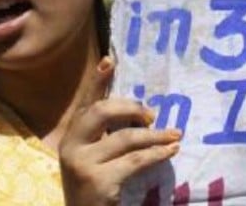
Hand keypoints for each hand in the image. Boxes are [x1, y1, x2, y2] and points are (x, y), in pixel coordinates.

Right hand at [59, 57, 180, 205]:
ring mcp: (82, 163)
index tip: (110, 60)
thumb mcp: (96, 155)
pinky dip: (157, 153)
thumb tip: (141, 110)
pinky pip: (136, 160)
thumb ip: (107, 132)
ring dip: (155, 135)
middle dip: (132, 108)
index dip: (98, 81)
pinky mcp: (98, 181)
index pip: (86, 102)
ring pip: (125, 137)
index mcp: (71, 136)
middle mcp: (70, 146)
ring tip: (175, 135)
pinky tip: (171, 150)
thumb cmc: (95, 186)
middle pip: (102, 111)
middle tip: (152, 115)